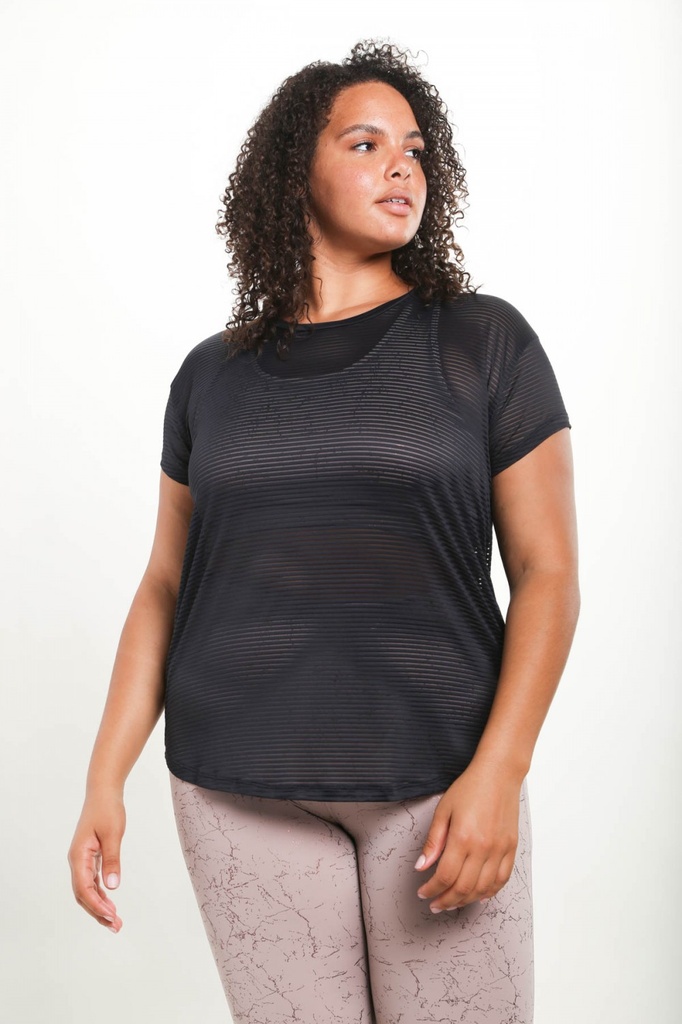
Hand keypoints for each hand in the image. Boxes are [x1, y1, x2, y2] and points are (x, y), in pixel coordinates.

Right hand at [68, 791, 125, 932]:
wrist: (103, 792)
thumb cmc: (107, 810)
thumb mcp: (113, 834)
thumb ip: (112, 860)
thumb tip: (112, 887)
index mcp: (78, 856)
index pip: (83, 888)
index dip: (96, 905)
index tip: (112, 915)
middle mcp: (77, 861)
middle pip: (83, 894)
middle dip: (97, 912)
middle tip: (116, 926)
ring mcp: (82, 860)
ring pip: (86, 890)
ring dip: (99, 906)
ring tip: (114, 921)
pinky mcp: (89, 857)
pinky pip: (91, 881)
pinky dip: (100, 894)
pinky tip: (110, 903)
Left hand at [414, 760, 522, 910]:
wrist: (499, 774)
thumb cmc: (469, 788)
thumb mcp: (443, 810)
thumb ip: (433, 841)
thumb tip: (422, 867)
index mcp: (463, 838)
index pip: (445, 876)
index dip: (432, 889)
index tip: (423, 893)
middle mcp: (484, 848)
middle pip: (463, 887)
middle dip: (446, 901)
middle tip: (435, 904)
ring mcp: (500, 850)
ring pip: (483, 889)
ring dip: (466, 900)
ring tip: (452, 903)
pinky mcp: (511, 848)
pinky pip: (502, 880)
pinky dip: (489, 893)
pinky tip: (478, 896)